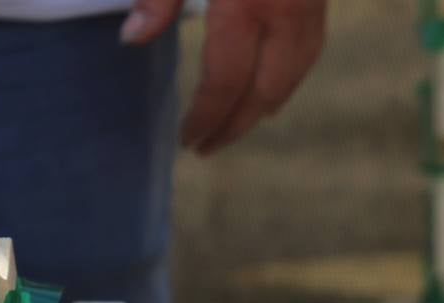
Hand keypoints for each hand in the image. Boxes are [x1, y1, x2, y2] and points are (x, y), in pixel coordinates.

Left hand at [121, 0, 327, 154]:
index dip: (205, 116)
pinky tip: (267, 83)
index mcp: (247, 1)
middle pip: (264, 92)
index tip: (187, 138)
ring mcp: (311, 5)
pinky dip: (287, 75)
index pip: (226, 81)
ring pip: (293, 75)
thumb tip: (132, 38)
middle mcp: (286, 12)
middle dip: (236, 125)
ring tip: (234, 124)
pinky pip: (308, 49)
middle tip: (208, 147)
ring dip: (263, 106)